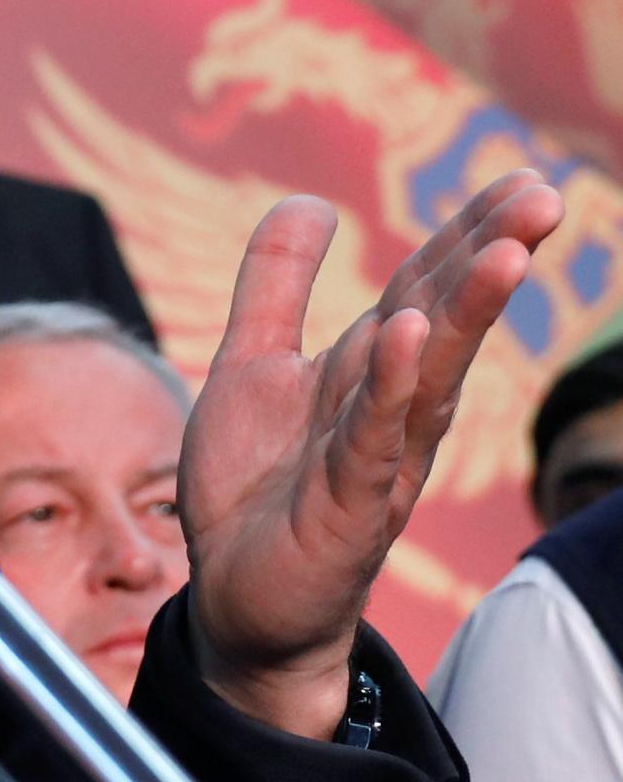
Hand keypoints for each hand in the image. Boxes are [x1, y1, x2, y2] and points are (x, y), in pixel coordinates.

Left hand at [179, 171, 563, 737]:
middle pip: (445, 319)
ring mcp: (376, 456)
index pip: (426, 288)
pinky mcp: (347, 504)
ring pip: (429, 374)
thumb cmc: (258, 485)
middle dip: (490, 257)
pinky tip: (411, 336)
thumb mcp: (252, 363)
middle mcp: (391, 407)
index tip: (522, 180)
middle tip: (545, 197)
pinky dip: (393, 386)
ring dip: (465, 314)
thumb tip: (311, 201)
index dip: (468, 233)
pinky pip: (372, 437)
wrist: (237, 601)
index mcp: (373, 370)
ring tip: (504, 254)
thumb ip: (275, 285)